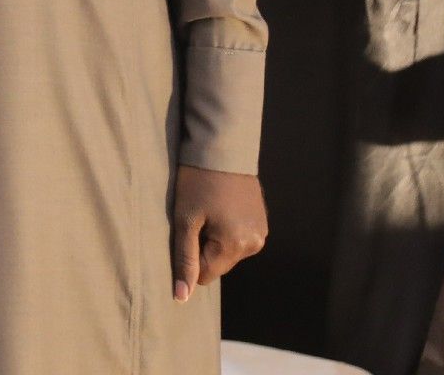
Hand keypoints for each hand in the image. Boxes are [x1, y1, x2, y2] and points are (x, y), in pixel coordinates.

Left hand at [169, 164, 267, 300]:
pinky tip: (220, 205)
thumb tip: (181, 298)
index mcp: (236, 245)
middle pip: (219, 263)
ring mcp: (261, 231)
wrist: (222, 146)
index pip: (207, 275)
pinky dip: (227, 228)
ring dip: (215, 238)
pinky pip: (239, 237)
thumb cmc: (197, 181)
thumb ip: (185, 260)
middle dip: (204, 247)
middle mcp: (255, 243)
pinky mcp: (262, 220)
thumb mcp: (185, 220)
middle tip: (197, 216)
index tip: (186, 231)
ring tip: (209, 208)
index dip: (191, 258)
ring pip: (228, 251)